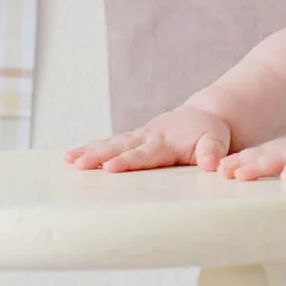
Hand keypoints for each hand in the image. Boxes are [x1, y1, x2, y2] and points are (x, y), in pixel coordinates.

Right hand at [65, 104, 231, 172]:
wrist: (203, 117)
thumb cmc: (209, 134)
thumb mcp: (217, 141)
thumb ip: (213, 152)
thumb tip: (211, 164)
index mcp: (166, 141)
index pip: (144, 154)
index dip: (127, 161)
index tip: (109, 168)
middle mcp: (148, 137)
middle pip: (120, 147)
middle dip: (98, 155)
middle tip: (77, 164)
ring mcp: (138, 137)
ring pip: (111, 143)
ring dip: (89, 151)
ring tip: (69, 160)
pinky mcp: (132, 139)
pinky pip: (110, 143)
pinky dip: (91, 148)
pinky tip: (72, 158)